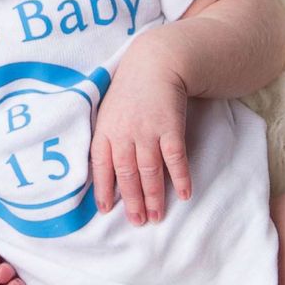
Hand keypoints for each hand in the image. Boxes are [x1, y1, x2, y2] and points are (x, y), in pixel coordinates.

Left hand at [91, 45, 191, 224]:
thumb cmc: (129, 90)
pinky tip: (184, 193)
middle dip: (132, 201)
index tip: (106, 210)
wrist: (155, 62)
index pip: (100, 165)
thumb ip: (105, 137)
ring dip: (154, 196)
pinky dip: (180, 177)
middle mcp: (124, 133)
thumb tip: (100, 169)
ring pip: (150, 171)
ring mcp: (148, 131)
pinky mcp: (171, 127)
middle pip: (127, 174)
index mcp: (105, 130)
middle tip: (138, 222)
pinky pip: (175, 158)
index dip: (103, 189)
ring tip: (157, 216)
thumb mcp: (107, 110)